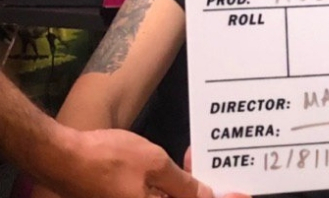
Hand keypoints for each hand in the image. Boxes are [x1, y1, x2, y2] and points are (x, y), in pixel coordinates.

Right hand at [50, 128, 239, 197]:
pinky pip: (157, 197)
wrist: (62, 158)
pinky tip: (181, 165)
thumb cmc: (108, 159)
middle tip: (220, 174)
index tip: (242, 195)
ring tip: (199, 161)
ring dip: (188, 186)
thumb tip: (209, 197)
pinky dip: (172, 185)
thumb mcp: (155, 166)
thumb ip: (185, 185)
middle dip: (203, 190)